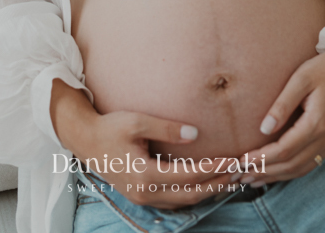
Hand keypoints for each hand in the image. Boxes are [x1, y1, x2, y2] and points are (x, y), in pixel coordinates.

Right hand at [79, 109, 241, 206]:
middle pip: (190, 195)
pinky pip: (174, 200)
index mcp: (145, 176)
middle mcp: (146, 193)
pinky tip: (205, 184)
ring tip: (229, 178)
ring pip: (183, 201)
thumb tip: (195, 134)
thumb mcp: (138, 122)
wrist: (85, 140)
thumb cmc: (110, 128)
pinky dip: (193, 193)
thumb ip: (167, 128)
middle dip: (217, 184)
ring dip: (207, 191)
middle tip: (239, 172)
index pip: (189, 176)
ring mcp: (143, 198)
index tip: (233, 160)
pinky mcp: (142, 195)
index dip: (213, 169)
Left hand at [238, 43, 324, 185]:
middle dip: (265, 172)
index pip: (284, 150)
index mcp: (317, 122)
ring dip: (277, 176)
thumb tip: (263, 129)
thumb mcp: (301, 78)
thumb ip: (282, 104)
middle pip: (291, 165)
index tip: (241, 160)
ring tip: (254, 179)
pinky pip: (310, 163)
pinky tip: (277, 172)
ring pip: (301, 169)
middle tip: (241, 175)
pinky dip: (291, 171)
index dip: (261, 158)